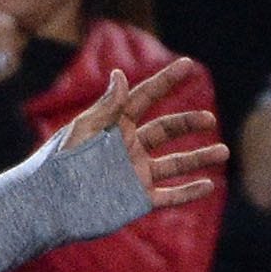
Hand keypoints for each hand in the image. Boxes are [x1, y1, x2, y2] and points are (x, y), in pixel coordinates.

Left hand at [51, 65, 227, 211]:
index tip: (188, 64)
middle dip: (189, 123)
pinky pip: (168, 195)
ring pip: (175, 163)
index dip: (166, 81)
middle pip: (166, 130)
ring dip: (199, 158)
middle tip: (210, 119)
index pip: (145, 98)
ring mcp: (134, 174)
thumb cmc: (57, 166)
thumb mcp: (82, 132)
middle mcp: (128, 148)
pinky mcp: (136, 200)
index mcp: (114, 127)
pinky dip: (188, 192)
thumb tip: (120, 73)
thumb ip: (106, 107)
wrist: (47, 207)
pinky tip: (209, 185)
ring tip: (224, 151)